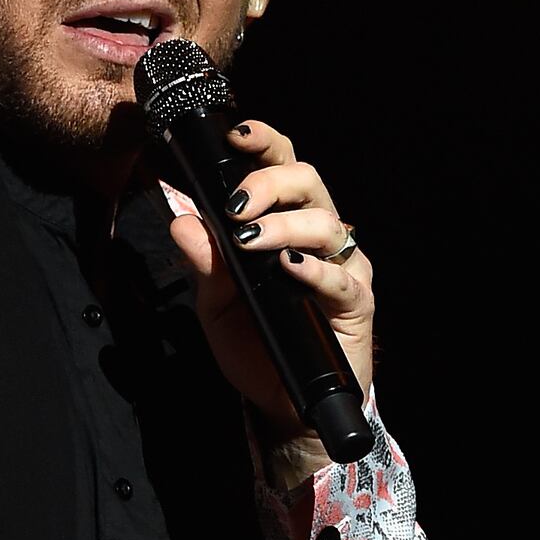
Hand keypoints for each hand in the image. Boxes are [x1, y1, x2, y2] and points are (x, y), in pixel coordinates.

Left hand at [168, 119, 373, 436]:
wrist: (284, 404)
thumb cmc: (256, 346)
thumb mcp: (217, 306)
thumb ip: (204, 264)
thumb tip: (183, 222)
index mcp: (286, 224)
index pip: (282, 166)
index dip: (265, 143)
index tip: (237, 135)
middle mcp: (319, 237)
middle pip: (309, 182)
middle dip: (270, 182)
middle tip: (236, 205)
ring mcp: (343, 267)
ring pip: (326, 224)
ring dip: (283, 227)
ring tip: (250, 241)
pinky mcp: (357, 303)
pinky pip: (342, 278)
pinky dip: (315, 271)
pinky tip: (290, 269)